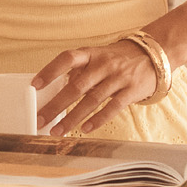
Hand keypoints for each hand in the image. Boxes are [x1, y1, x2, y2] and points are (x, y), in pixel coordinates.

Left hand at [31, 41, 158, 136]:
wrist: (152, 55)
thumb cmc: (116, 59)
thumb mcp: (96, 57)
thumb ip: (79, 72)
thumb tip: (55, 92)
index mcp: (90, 54)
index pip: (66, 59)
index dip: (50, 71)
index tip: (34, 85)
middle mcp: (102, 64)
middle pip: (76, 86)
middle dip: (56, 105)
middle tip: (40, 119)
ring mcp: (118, 78)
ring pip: (91, 100)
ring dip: (72, 118)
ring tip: (58, 131)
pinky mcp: (131, 91)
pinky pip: (112, 107)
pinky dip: (98, 119)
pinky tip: (84, 129)